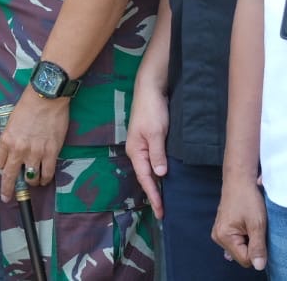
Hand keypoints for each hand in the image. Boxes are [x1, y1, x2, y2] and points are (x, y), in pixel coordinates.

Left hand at [0, 87, 67, 201]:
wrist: (46, 98)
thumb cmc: (27, 106)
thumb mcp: (11, 122)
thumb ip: (11, 138)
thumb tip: (12, 151)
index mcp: (6, 140)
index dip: (1, 167)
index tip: (4, 170)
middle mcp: (19, 149)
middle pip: (10, 176)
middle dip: (7, 189)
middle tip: (6, 197)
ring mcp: (36, 153)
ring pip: (31, 178)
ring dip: (31, 182)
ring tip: (33, 181)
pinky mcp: (51, 152)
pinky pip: (47, 173)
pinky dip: (45, 179)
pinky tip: (44, 179)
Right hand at [126, 81, 168, 217]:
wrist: (150, 89)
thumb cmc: (152, 110)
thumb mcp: (156, 132)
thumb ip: (157, 154)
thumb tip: (160, 174)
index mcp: (136, 151)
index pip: (145, 178)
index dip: (153, 196)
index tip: (160, 212)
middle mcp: (137, 150)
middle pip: (145, 176)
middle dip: (153, 194)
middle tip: (162, 212)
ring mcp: (143, 145)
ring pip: (150, 170)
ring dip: (156, 184)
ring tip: (164, 199)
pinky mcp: (150, 140)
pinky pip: (154, 161)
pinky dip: (158, 172)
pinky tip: (165, 177)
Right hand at [213, 176, 267, 270]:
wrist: (238, 182)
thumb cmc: (247, 200)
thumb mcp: (257, 224)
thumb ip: (257, 247)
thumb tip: (259, 267)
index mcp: (224, 237)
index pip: (245, 260)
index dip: (257, 252)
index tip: (260, 236)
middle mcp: (217, 237)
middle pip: (241, 256)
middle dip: (252, 247)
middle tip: (256, 229)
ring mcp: (218, 233)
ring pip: (239, 249)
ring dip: (249, 241)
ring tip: (251, 226)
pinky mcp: (222, 229)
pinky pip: (236, 242)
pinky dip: (244, 238)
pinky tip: (246, 227)